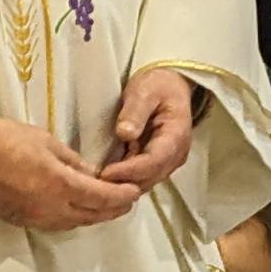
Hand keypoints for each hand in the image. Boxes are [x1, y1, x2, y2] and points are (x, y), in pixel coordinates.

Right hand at [0, 117, 140, 231]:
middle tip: (128, 200)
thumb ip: (73, 161)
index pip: (103, 198)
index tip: (135, 191)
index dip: (122, 196)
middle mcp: (51, 208)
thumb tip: (91, 174)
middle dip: (114, 209)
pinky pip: (56, 224)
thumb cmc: (4, 139)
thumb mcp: (46, 141)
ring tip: (108, 206)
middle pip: (93, 216)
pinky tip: (77, 209)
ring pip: (75, 223)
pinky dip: (74, 218)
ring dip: (95, 216)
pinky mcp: (21, 220)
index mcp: (60, 186)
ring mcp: (35, 218)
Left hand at [99, 68, 193, 192]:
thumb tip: (125, 133)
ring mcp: (167, 163)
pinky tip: (104, 177)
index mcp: (176, 136)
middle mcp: (175, 155)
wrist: (169, 87)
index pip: (154, 162)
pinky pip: (140, 179)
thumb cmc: (157, 86)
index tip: (105, 173)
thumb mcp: (145, 91)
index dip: (129, 170)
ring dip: (121, 185)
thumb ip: (135, 111)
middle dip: (122, 182)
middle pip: (149, 178)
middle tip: (93, 182)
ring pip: (144, 183)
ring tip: (95, 181)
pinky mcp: (156, 165)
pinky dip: (123, 181)